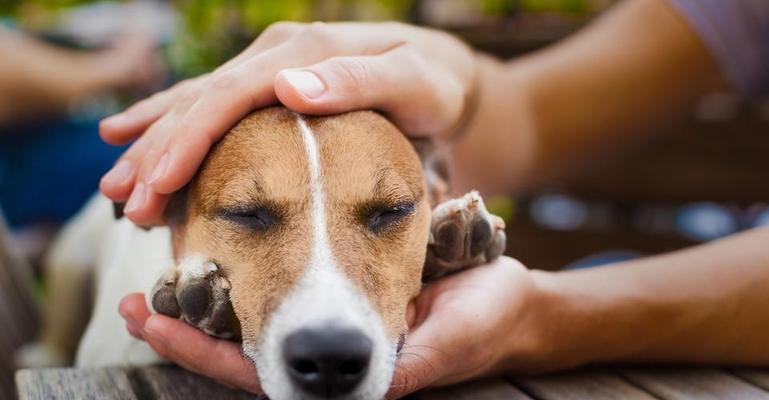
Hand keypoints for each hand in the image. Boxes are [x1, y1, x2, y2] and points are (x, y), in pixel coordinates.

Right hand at [99, 22, 477, 224]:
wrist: (443, 79)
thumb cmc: (432, 85)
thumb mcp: (412, 81)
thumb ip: (358, 80)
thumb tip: (290, 86)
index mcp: (301, 51)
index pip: (228, 95)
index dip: (187, 138)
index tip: (158, 183)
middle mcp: (276, 56)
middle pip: (200, 102)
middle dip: (157, 152)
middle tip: (123, 202)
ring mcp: (271, 70)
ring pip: (196, 106)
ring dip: (154, 146)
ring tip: (117, 187)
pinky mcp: (272, 90)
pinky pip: (213, 111)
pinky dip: (175, 133)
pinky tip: (140, 146)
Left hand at [119, 257, 546, 396]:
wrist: (507, 304)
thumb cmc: (485, 320)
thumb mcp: (447, 342)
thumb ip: (403, 361)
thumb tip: (356, 376)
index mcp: (349, 372)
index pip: (263, 373)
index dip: (209, 353)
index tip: (154, 320)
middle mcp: (330, 354)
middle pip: (244, 351)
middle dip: (188, 331)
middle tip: (134, 304)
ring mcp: (333, 328)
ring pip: (257, 321)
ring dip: (206, 302)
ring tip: (158, 279)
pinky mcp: (343, 296)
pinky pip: (285, 291)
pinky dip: (246, 274)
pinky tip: (216, 245)